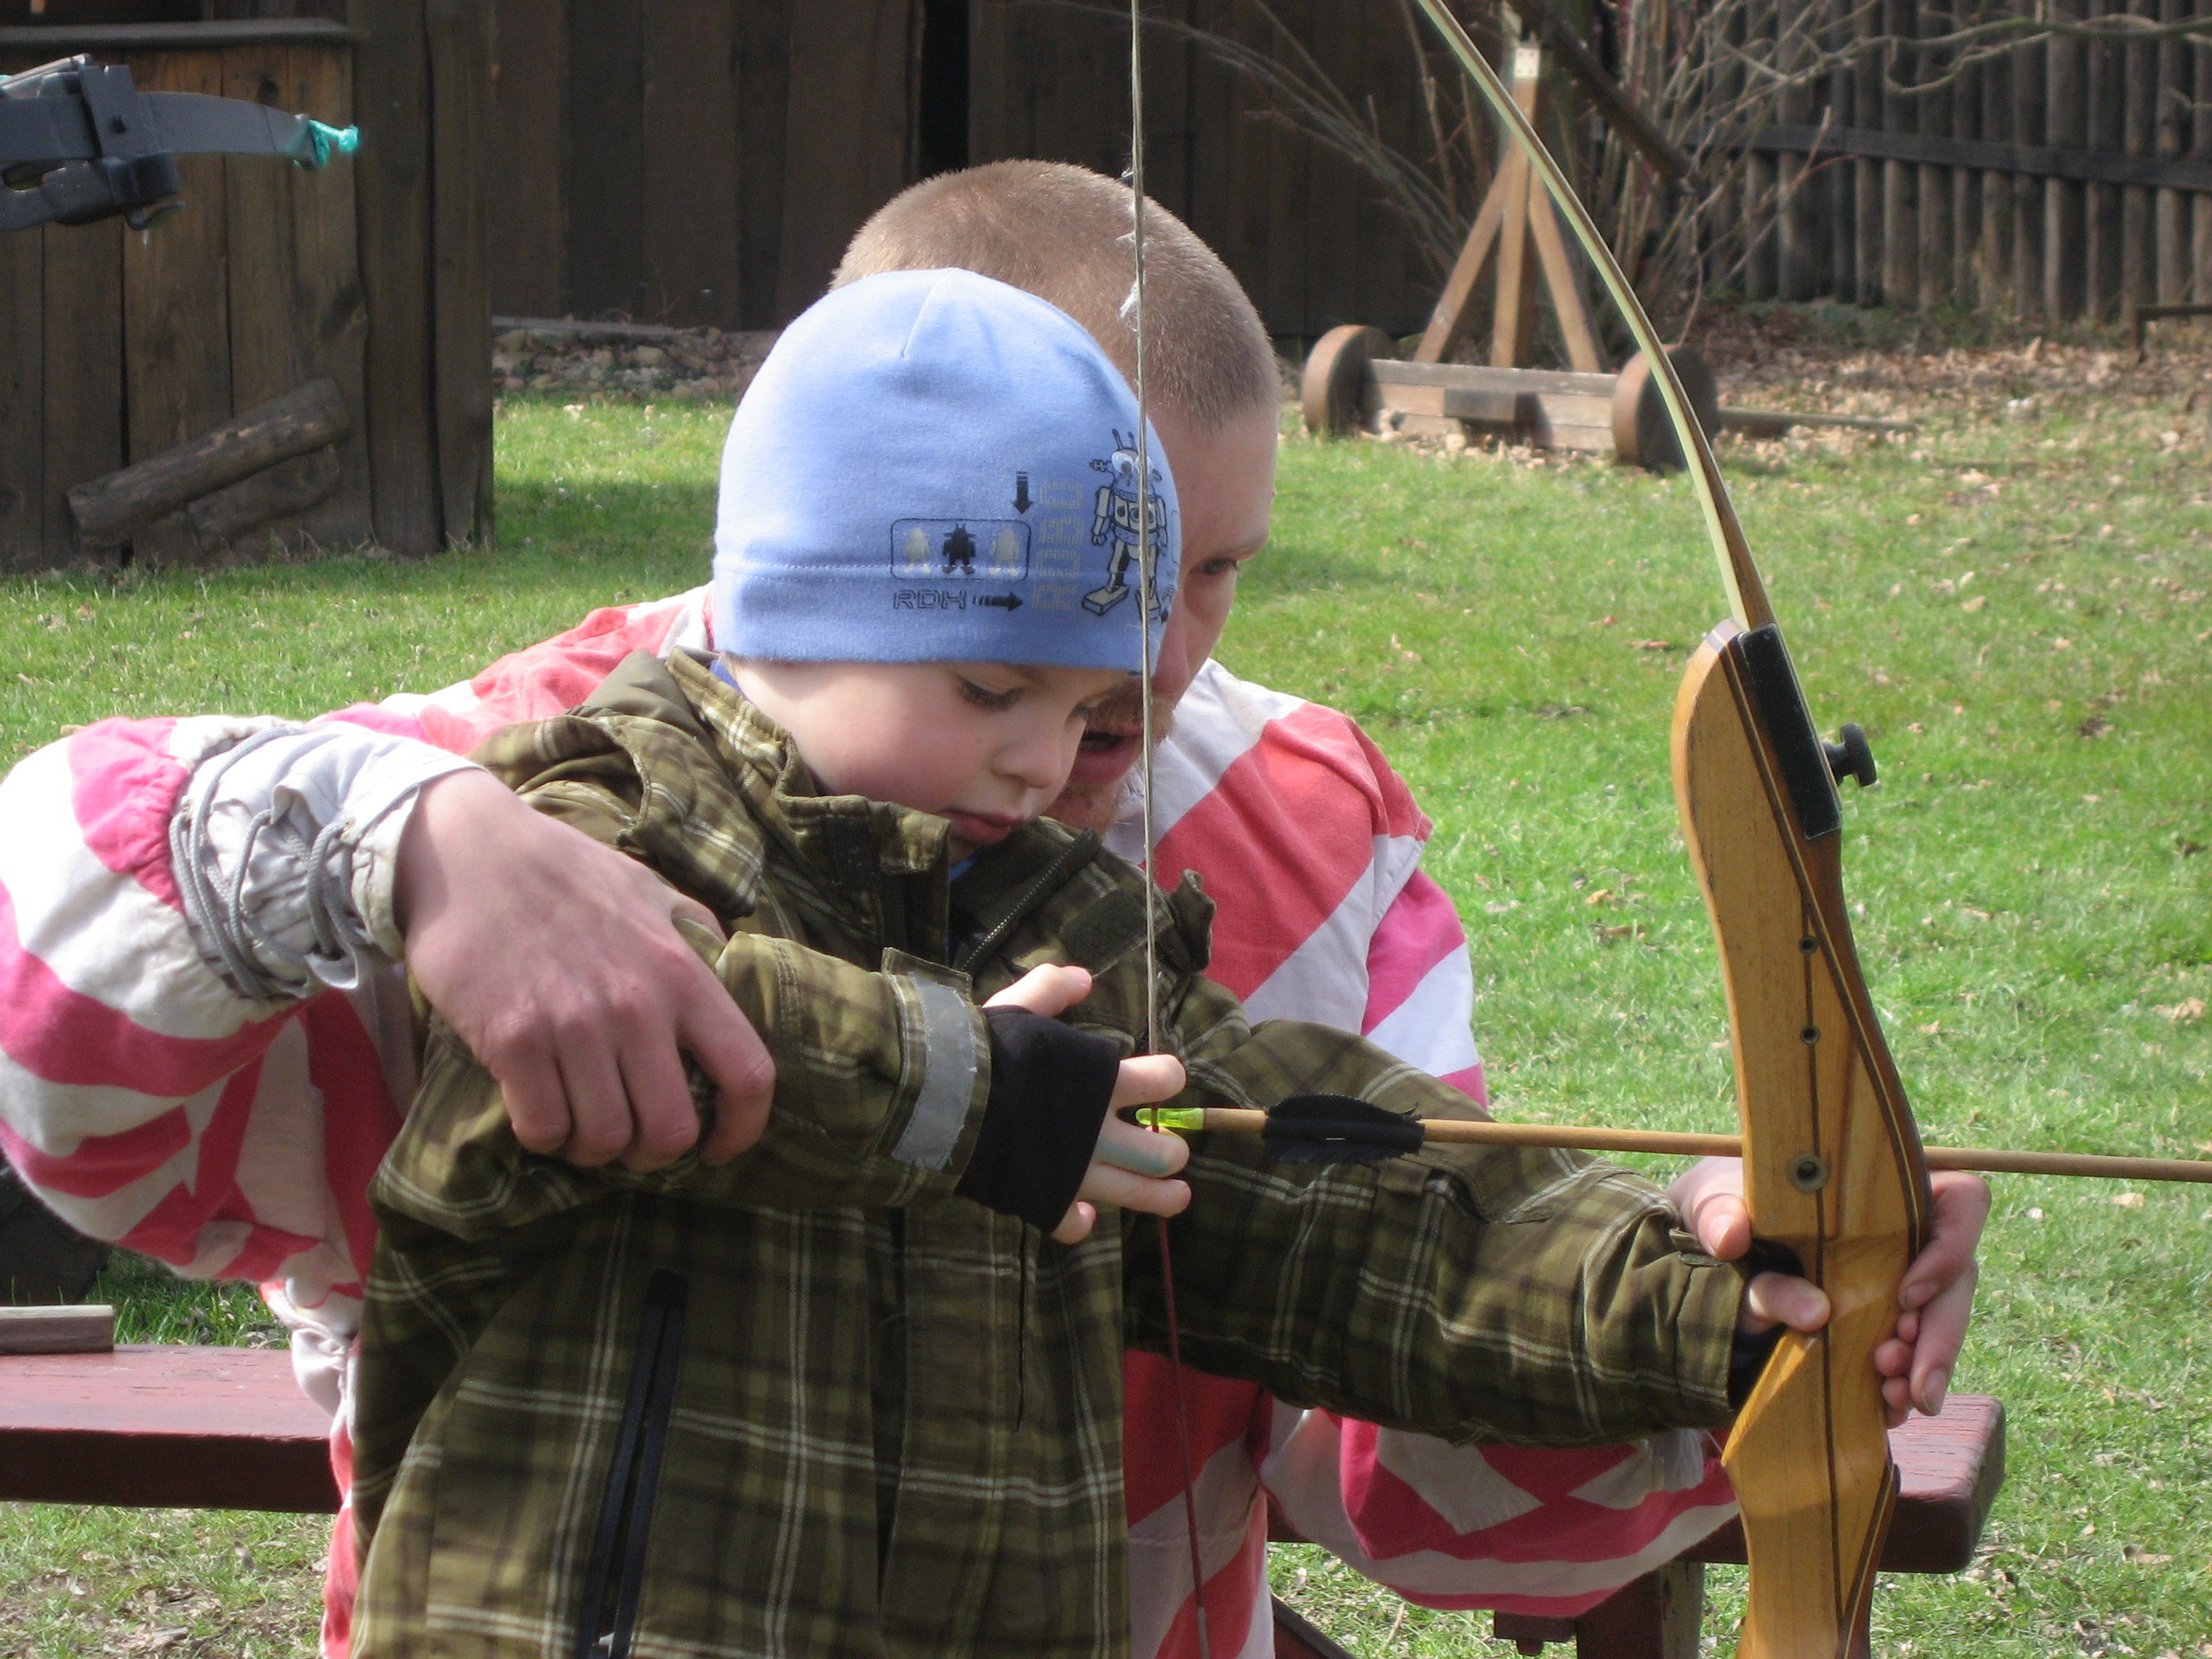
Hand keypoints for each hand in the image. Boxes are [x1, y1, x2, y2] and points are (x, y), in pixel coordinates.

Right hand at [394, 770, 775, 1171]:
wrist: (469, 851)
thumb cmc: (566, 872)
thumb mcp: (651, 889)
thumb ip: (697, 931)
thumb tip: (728, 963)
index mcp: (682, 972)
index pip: (747, 1072)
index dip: (742, 1127)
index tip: (720, 1146)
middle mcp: (637, 1005)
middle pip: (671, 1130)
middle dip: (654, 1152)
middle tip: (633, 1139)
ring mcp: (573, 1026)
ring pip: (605, 1140)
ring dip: (594, 1148)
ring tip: (581, 1123)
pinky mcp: (512, 1040)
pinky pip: (543, 1128)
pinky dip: (545, 1136)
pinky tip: (540, 1110)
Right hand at [981, 964, 1190, 1243]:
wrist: (944, 1105)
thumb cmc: (986, 1053)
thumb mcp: (1018, 1007)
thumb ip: (1051, 989)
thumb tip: (1081, 977)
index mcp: (1102, 1081)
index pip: (1164, 1081)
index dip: (1167, 1078)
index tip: (1160, 1078)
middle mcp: (1099, 1132)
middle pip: (1164, 1152)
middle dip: (1171, 1148)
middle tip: (1164, 1142)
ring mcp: (1077, 1173)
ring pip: (1137, 1195)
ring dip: (1161, 1196)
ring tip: (1178, 1195)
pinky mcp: (1046, 1202)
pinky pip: (1073, 1224)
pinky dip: (1080, 1221)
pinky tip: (1085, 1213)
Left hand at [1671, 1156, 1989, 1422]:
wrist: (1707, 1249)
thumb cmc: (1725, 1207)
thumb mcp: (1715, 1200)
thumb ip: (1720, 1214)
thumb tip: (1733, 1240)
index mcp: (1883, 1193)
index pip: (1961, 1201)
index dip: (1951, 1247)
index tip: (1906, 1292)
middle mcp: (1904, 1239)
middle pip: (1958, 1281)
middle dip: (1940, 1336)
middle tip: (1904, 1377)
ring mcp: (1897, 1286)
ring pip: (1940, 1326)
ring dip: (1926, 1368)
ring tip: (1892, 1399)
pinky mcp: (1878, 1328)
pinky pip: (1912, 1360)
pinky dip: (1902, 1388)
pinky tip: (1883, 1409)